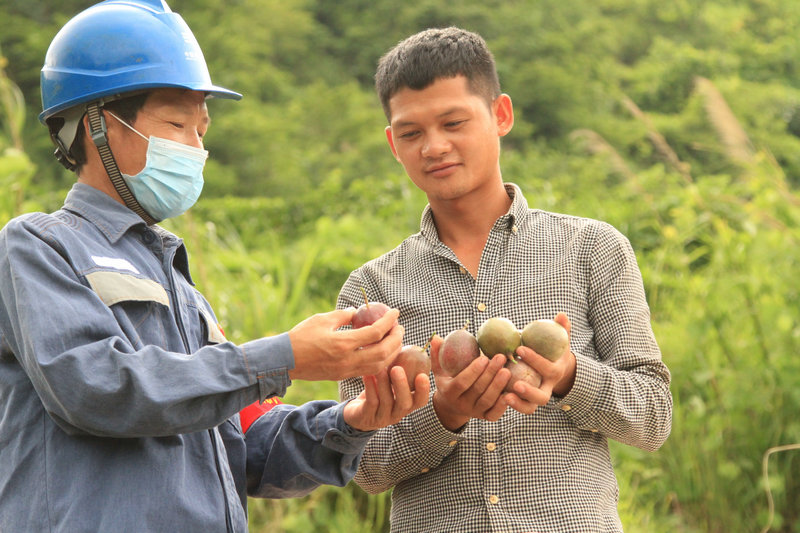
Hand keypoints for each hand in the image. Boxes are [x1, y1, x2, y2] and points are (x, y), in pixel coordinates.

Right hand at [287, 307, 402, 380]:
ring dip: (391, 352)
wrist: (285, 361)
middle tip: (399, 327)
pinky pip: (368, 371)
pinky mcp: (343, 376)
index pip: (375, 333)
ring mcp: (346, 370)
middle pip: (383, 352)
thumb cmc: (300, 336)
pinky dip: (380, 362)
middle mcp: (347, 359)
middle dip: (395, 339)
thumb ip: (343, 315)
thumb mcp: (322, 319)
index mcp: (342, 343)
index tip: (395, 312)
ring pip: (378, 366)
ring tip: (395, 339)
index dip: (388, 322)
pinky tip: (383, 352)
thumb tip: (358, 311)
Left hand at [343, 367, 430, 430]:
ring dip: (384, 383)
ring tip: (379, 368)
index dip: (423, 390)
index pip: (421, 400)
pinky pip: (371, 403)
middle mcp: (397, 414)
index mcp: (407, 404)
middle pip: (405, 403)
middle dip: (402, 385)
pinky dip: (370, 387)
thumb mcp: (390, 383)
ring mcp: (382, 418)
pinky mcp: (367, 418)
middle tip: (397, 369)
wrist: (357, 412)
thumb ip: (399, 369)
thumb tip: (403, 344)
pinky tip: (367, 375)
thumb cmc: (378, 392)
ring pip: (386, 402)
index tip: (422, 375)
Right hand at [429, 334, 510, 430]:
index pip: (461, 383)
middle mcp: (461, 404)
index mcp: (449, 392)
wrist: (452, 406)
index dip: (473, 371)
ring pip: (487, 401)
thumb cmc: (447, 381)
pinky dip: (503, 405)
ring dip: (498, 386)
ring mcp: (474, 412)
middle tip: (500, 358)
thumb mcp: (439, 369)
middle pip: (477, 390)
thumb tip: (436, 337)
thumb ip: (437, 354)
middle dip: (490, 374)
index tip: (484, 357)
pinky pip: (494, 414)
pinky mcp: (484, 417)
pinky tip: (510, 392)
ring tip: (507, 370)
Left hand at [506, 312, 576, 413]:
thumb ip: (561, 328)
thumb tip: (561, 314)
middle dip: (529, 392)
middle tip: (516, 384)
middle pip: (542, 397)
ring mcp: (537, 397)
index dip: (535, 359)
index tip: (519, 348)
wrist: (556, 370)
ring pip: (530, 407)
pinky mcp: (526, 402)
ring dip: (518, 404)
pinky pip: (519, 407)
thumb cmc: (554, 351)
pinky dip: (509, 405)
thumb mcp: (559, 340)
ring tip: (504, 396)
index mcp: (555, 372)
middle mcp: (548, 388)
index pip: (548, 368)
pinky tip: (496, 397)